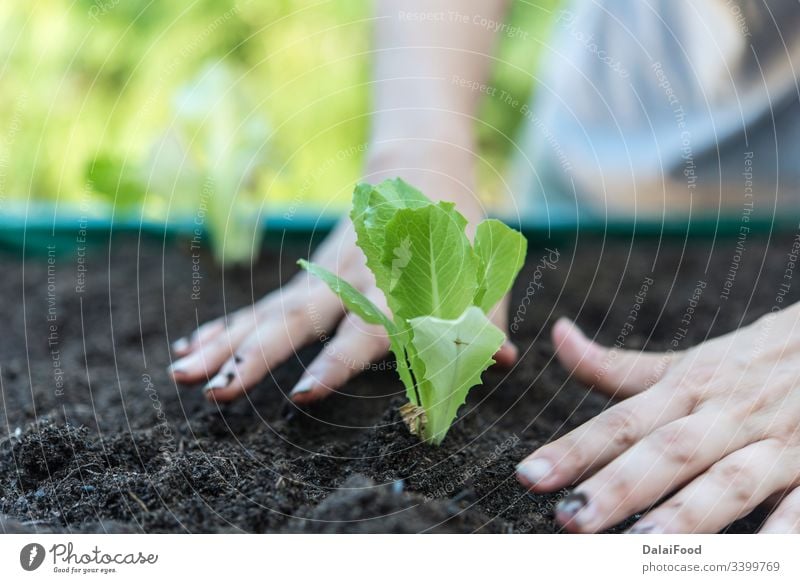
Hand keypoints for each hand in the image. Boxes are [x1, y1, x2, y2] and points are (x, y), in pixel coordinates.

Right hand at [168, 152, 517, 404]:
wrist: (419, 169)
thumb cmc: (456, 232)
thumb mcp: (483, 269)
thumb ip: (487, 316)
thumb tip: (503, 362)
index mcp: (396, 285)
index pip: (364, 327)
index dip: (336, 360)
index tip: (302, 392)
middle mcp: (351, 283)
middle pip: (297, 321)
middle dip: (255, 356)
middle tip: (215, 390)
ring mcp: (322, 278)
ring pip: (267, 313)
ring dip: (224, 344)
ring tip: (181, 375)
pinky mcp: (307, 279)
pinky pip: (262, 306)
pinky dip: (228, 326)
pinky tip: (192, 347)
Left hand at [517, 305, 799, 532]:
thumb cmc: (754, 361)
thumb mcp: (689, 361)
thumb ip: (620, 365)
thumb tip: (558, 335)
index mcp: (687, 388)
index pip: (620, 421)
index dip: (574, 449)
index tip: (529, 476)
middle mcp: (723, 415)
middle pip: (666, 451)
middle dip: (619, 486)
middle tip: (571, 519)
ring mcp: (775, 442)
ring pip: (729, 480)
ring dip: (689, 513)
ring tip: (646, 545)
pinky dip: (784, 533)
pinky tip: (763, 562)